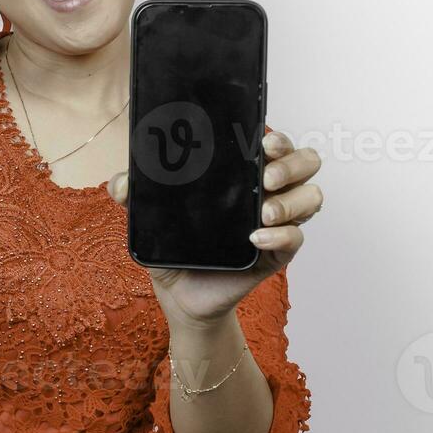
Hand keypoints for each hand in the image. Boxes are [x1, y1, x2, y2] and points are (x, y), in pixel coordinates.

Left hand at [106, 129, 322, 329]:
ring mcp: (277, 223)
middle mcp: (267, 192)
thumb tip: (120, 183)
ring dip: (292, 200)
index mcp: (242, 174)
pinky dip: (281, 236)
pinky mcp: (278, 254)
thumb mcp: (151, 218)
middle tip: (266, 175)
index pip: (274, 144)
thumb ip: (134, 196)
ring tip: (264, 212)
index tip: (263, 140)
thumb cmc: (173, 247)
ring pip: (312, 197)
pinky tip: (257, 239)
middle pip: (306, 163)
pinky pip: (297, 239)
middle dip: (293, 163)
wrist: (179, 295)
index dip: (278, 137)